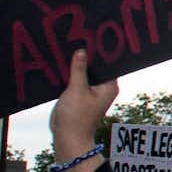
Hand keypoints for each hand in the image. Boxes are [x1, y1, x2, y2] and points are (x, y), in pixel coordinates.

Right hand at [49, 49, 119, 171]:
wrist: (67, 136)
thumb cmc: (76, 116)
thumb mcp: (76, 89)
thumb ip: (79, 69)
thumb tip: (82, 51)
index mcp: (109, 86)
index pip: (109, 62)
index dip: (101, 50)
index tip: (92, 35)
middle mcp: (103, 87)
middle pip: (96, 65)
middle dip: (87, 55)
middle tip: (77, 37)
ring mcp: (91, 90)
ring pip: (85, 71)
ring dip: (77, 63)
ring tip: (68, 45)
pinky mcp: (79, 93)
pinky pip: (76, 78)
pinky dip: (70, 72)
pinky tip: (61, 61)